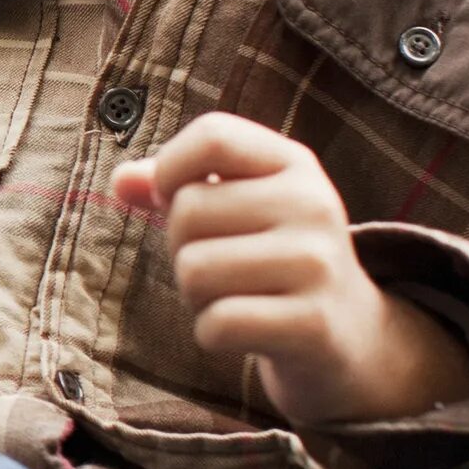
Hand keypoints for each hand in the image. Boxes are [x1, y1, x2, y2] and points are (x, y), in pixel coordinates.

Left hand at [112, 112, 468, 425]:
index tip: (176, 199)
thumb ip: (172, 188)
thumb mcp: (235, 208)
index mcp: (293, 163)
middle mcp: (313, 203)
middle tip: (224, 267)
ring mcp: (318, 263)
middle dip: (183, 249)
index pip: (213, 135)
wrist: (348, 332)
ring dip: (197, 296)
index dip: (171, 168)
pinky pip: (216, 323)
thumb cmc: (269, 259)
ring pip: (194, 270)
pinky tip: (247, 330)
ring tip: (237, 296)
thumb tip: (120, 182)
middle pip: (187, 212)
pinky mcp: (313, 322)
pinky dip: (212, 334)